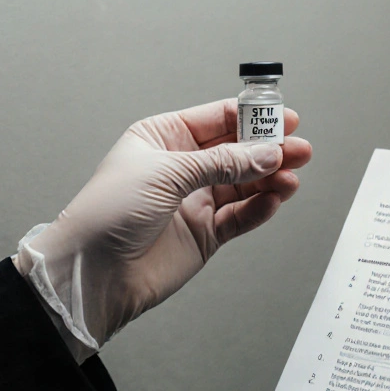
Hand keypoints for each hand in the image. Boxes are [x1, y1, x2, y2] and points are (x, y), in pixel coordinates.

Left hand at [14, 99, 311, 359]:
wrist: (92, 273)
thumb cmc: (106, 214)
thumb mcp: (166, 173)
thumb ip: (221, 163)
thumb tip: (265, 154)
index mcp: (163, 139)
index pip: (217, 119)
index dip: (251, 117)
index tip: (283, 118)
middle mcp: (181, 167)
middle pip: (237, 151)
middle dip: (269, 149)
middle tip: (297, 148)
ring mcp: (194, 201)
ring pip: (244, 183)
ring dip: (270, 178)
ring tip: (292, 175)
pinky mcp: (204, 234)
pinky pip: (241, 215)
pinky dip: (260, 207)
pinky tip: (274, 199)